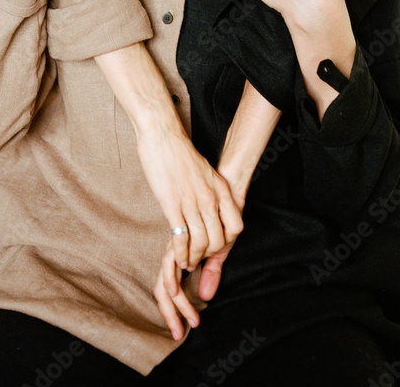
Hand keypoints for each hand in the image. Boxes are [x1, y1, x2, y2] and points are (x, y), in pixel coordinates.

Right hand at [136, 126, 242, 272]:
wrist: (163, 136)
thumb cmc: (180, 152)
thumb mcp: (205, 171)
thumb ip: (210, 190)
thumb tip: (210, 208)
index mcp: (221, 189)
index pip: (236, 226)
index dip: (227, 241)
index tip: (214, 245)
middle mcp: (210, 198)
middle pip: (218, 240)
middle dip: (208, 255)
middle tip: (198, 258)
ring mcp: (192, 203)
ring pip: (200, 243)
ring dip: (193, 258)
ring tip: (187, 263)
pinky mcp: (172, 206)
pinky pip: (181, 239)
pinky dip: (180, 254)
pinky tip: (178, 259)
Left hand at [153, 184, 245, 339]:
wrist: (223, 183)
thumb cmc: (221, 215)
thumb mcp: (218, 247)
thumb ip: (211, 269)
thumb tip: (205, 296)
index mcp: (180, 255)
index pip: (168, 287)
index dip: (171, 310)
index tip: (179, 330)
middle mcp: (174, 250)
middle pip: (163, 288)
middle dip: (170, 314)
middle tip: (178, 334)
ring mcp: (176, 242)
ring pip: (167, 279)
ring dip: (176, 304)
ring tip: (188, 321)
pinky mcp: (180, 232)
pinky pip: (172, 259)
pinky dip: (174, 276)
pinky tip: (180, 290)